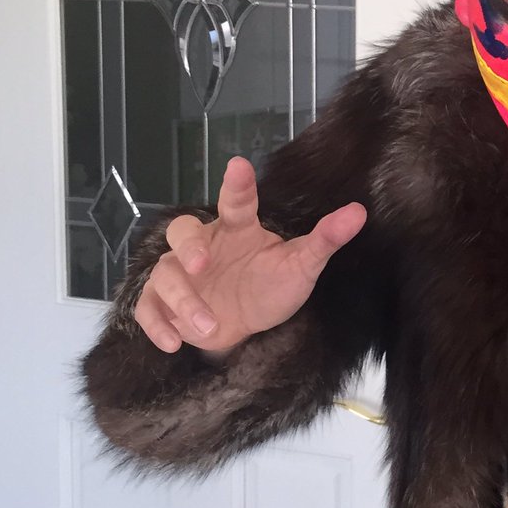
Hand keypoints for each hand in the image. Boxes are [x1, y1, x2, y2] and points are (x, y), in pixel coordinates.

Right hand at [133, 156, 366, 353]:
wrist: (247, 329)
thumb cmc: (272, 288)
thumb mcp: (303, 266)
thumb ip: (326, 239)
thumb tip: (360, 212)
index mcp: (238, 229)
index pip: (237, 202)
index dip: (237, 184)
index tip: (239, 164)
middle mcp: (205, 246)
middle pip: (182, 231)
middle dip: (187, 246)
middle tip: (201, 266)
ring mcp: (180, 275)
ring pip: (164, 275)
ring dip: (182, 301)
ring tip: (207, 324)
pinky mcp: (165, 305)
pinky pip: (148, 308)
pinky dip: (157, 326)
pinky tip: (174, 343)